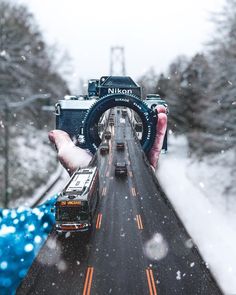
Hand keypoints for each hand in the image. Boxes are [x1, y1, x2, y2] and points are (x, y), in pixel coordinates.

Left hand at [49, 106, 166, 173]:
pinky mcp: (145, 165)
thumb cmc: (83, 175)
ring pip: (148, 138)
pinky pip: (155, 147)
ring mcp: (134, 159)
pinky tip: (161, 118)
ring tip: (158, 109)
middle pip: (136, 134)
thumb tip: (54, 133)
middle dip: (143, 120)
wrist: (96, 191)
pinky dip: (160, 132)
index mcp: (107, 151)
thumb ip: (64, 142)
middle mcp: (122, 155)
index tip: (127, 110)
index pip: (117, 133)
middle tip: (145, 108)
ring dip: (155, 122)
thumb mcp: (69, 154)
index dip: (123, 121)